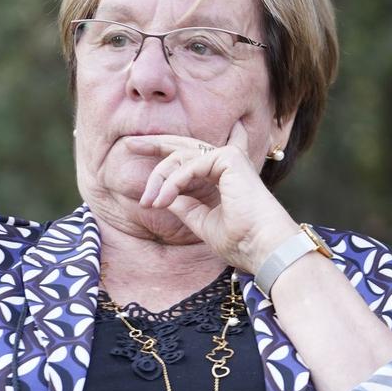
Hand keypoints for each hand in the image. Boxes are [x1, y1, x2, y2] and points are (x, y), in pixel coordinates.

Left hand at [132, 122, 299, 272]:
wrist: (262, 247)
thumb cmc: (241, 241)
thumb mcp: (203, 223)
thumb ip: (185, 206)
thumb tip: (164, 195)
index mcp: (226, 177)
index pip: (195, 157)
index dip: (170, 151)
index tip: (143, 148)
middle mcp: (228, 164)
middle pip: (185, 147)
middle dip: (156, 144)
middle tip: (129, 144)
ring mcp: (230, 159)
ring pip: (181, 157)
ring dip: (160, 179)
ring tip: (148, 201)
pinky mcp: (229, 158)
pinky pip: (189, 166)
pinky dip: (173, 183)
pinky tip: (162, 200)